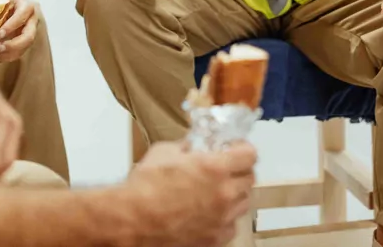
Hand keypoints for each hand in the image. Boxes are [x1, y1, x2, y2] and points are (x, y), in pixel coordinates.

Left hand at [0, 0, 38, 63]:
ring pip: (25, 46)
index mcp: (27, 6)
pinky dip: (10, 56)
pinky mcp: (26, 39)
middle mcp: (32, 19)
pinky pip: (21, 51)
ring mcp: (31, 31)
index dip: (11, 26)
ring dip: (11, 53)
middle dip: (14, 44)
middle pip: (29, 36)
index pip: (21, 17)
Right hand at [124, 142, 256, 246]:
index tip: (237, 149)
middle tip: (226, 169)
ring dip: (234, 194)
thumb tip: (190, 145)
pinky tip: (209, 213)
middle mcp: (224, 193)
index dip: (243, 149)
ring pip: (243, 203)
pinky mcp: (215, 238)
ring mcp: (222, 218)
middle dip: (239, 171)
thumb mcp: (163, 152)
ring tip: (216, 192)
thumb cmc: (144, 189)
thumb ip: (184, 147)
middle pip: (250, 178)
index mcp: (215, 167)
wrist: (133, 220)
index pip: (250, 155)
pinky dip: (224, 218)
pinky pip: (231, 225)